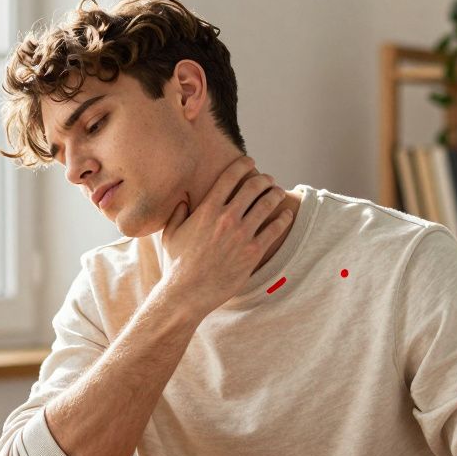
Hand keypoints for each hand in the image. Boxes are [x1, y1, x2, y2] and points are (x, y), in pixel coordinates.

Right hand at [158, 156, 291, 317]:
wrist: (188, 293)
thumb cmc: (177, 265)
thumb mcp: (171, 235)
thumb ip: (178, 214)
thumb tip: (182, 201)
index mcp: (207, 210)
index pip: (230, 177)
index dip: (243, 164)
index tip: (249, 162)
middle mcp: (226, 218)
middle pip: (253, 187)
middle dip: (263, 179)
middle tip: (267, 179)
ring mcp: (241, 235)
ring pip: (267, 204)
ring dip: (275, 194)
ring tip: (278, 192)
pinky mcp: (253, 252)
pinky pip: (274, 229)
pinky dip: (283, 218)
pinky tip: (286, 215)